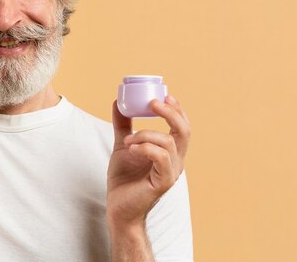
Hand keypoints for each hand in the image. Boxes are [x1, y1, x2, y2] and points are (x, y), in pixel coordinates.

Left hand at [106, 95, 191, 228]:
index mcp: (169, 151)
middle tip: (152, 103)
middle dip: (171, 113)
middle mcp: (175, 161)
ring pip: (169, 142)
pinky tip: (131, 148)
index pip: (182, 126)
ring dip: (145, 134)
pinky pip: (161, 158)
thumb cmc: (124, 179)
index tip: (165, 95)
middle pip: (184, 131)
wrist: (118, 208)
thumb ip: (123, 125)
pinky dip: (146, 147)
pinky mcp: (163, 183)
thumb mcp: (123, 145)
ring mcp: (171, 172)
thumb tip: (118, 102)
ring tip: (128, 140)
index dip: (177, 109)